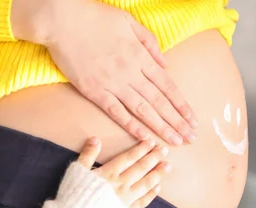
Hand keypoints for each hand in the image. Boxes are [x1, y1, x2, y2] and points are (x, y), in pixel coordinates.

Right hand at [13, 0, 197, 145]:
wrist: (62, 20)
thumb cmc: (94, 17)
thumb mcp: (129, 22)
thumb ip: (149, 42)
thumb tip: (165, 63)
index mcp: (140, 55)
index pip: (167, 85)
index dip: (181, 105)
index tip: (193, 119)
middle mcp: (130, 72)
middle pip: (159, 102)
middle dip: (177, 122)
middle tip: (190, 138)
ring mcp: (112, 83)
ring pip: (142, 110)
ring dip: (160, 128)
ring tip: (175, 142)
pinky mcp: (93, 91)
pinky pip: (115, 112)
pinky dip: (131, 125)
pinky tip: (144, 137)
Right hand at [77, 137, 170, 207]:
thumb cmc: (74, 196)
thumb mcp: (76, 171)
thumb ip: (87, 155)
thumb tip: (95, 139)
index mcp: (108, 173)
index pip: (128, 158)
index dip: (140, 149)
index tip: (151, 141)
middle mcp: (120, 185)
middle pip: (140, 169)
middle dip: (153, 158)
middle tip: (164, 150)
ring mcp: (125, 200)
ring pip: (145, 184)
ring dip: (157, 174)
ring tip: (167, 166)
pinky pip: (142, 202)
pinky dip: (150, 195)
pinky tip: (157, 188)